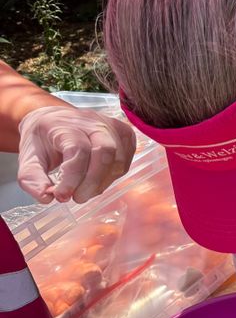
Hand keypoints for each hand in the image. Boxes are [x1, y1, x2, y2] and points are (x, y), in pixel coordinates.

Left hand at [17, 106, 136, 203]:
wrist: (55, 119)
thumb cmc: (43, 140)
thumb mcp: (28, 157)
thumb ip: (32, 178)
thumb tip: (46, 197)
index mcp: (65, 124)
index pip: (78, 150)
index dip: (72, 177)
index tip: (61, 196)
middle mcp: (92, 121)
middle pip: (105, 152)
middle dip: (93, 182)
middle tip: (78, 198)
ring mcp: (112, 126)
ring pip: (118, 159)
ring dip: (103, 182)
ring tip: (86, 190)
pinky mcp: (125, 134)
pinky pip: (125, 161)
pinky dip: (112, 176)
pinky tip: (98, 180)